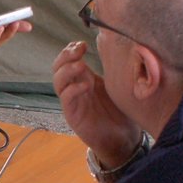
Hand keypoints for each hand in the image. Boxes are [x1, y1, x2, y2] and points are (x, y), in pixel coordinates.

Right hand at [51, 41, 142, 163]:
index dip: (71, 49)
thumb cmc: (122, 112)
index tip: (82, 43)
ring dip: (67, 70)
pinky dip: (73, 89)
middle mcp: (76, 88)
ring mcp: (73, 102)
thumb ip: (113, 69)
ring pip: (58, 81)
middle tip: (78, 50)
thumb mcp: (118, 85)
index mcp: (85, 79)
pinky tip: (86, 86)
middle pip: (58, 67)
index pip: (68, 59)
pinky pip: (66, 99)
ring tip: (81, 65)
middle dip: (65, 56)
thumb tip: (117, 46)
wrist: (123, 139)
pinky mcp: (73, 115)